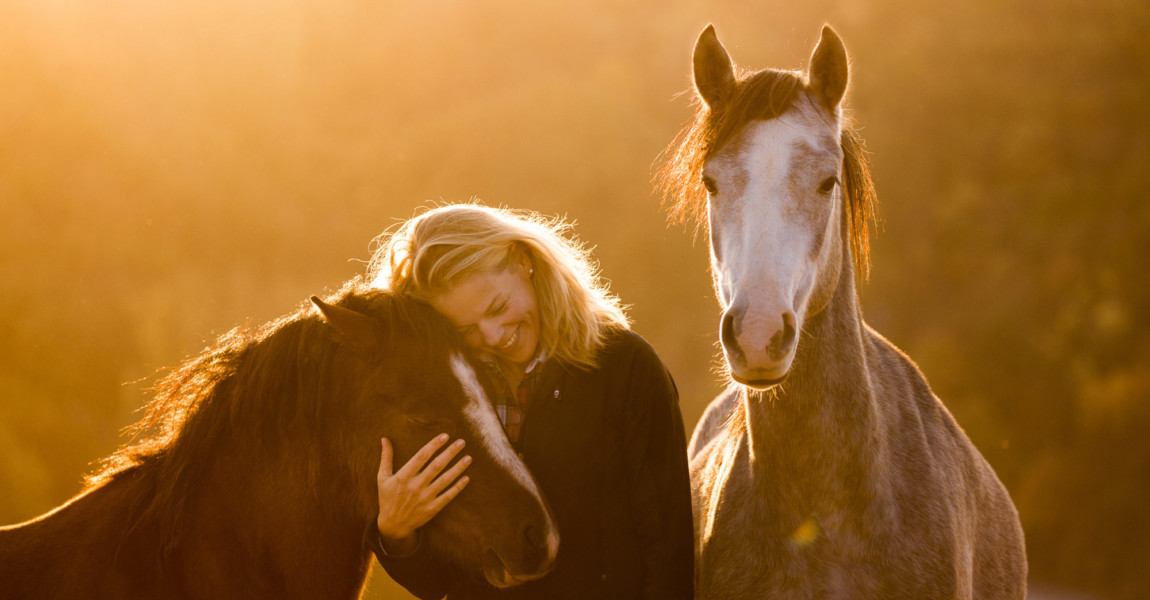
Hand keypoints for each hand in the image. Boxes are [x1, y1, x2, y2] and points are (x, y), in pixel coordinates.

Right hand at [376, 434, 471, 548]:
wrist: (393, 525)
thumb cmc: (387, 498)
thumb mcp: (383, 478)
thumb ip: (386, 458)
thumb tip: (384, 438)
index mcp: (403, 477)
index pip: (421, 456)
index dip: (434, 445)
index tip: (445, 436)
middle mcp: (415, 486)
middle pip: (436, 466)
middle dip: (450, 453)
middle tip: (462, 442)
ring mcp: (425, 498)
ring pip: (445, 480)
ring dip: (458, 468)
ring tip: (468, 457)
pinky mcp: (432, 508)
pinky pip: (447, 496)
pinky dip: (458, 487)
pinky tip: (466, 478)